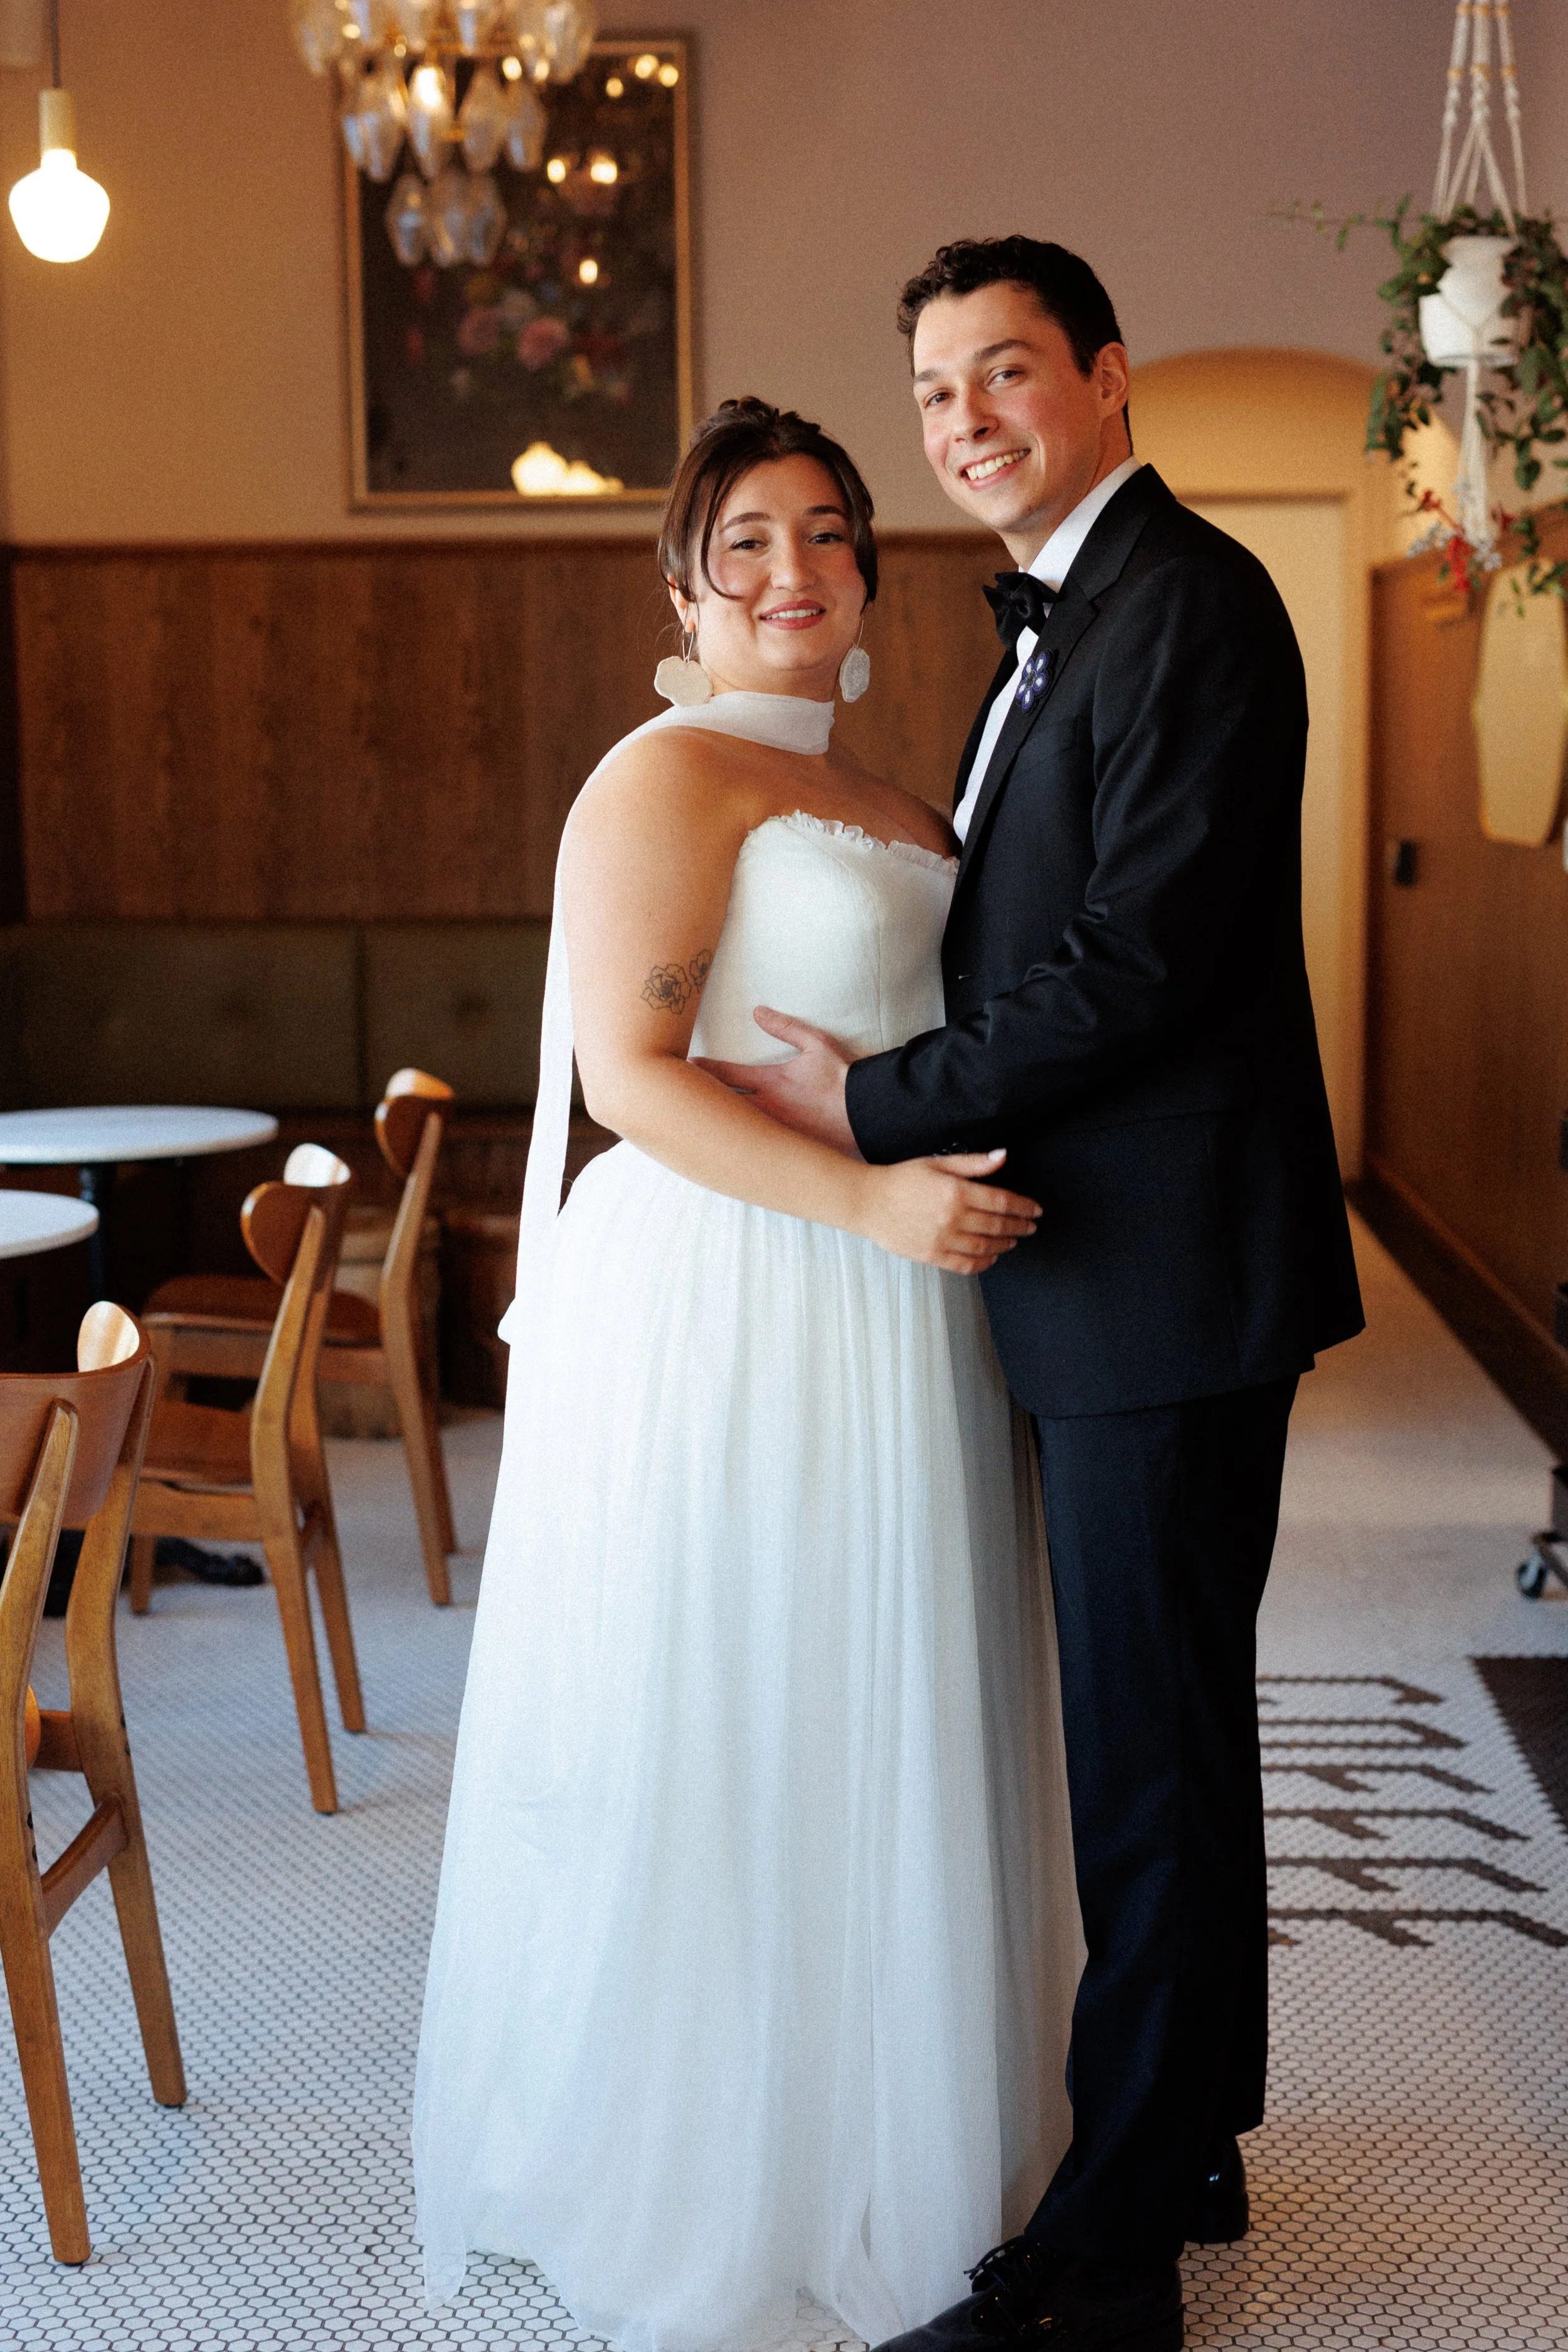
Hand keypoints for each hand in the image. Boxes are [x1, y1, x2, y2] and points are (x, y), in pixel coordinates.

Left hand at [694, 1007, 859, 1156]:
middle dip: (698, 1100)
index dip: (704, 1070)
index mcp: (771, 1083)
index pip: (726, 1075)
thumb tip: (757, 1012)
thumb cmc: (843, 1077)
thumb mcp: (816, 1044)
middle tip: (675, 1098)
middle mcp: (766, 1110)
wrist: (869, 1114)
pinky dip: (737, 1144)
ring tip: (692, 1122)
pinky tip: (725, 1147)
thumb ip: (785, 1027)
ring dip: (714, 1124)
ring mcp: (773, 1133)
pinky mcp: (784, 1149)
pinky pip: (754, 1147)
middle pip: (721, 1106)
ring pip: (734, 1129)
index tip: (686, 1065)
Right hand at [859, 1150, 1040, 1274]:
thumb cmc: (901, 1179)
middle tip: (1030, 1227)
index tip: (1035, 1210)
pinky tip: (990, 1257)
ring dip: (1004, 1244)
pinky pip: (965, 1265)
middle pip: (998, 1225)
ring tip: (1013, 1240)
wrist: (867, 1201)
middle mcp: (952, 1218)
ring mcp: (942, 1240)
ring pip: (985, 1247)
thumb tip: (1003, 1156)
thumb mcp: (938, 1163)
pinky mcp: (931, 1255)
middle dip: (1019, 1226)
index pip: (1002, 1202)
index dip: (1024, 1207)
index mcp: (956, 1192)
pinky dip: (983, 1263)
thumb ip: (973, 1163)